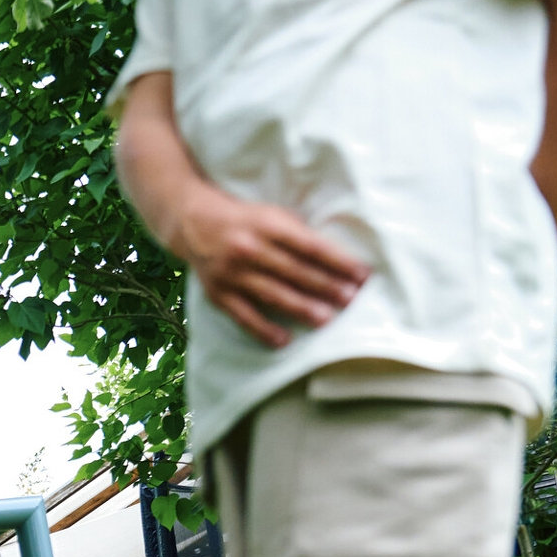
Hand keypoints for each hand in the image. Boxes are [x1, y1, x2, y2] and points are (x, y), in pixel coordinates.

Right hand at [171, 188, 366, 348]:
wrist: (194, 224)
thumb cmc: (246, 221)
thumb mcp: (273, 216)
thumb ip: (298, 236)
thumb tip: (335, 261)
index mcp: (269, 225)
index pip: (311, 246)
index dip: (338, 261)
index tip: (362, 274)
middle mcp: (250, 249)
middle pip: (294, 271)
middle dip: (325, 286)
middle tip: (350, 299)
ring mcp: (232, 273)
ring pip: (272, 293)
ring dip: (301, 308)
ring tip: (325, 320)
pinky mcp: (218, 294)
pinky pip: (244, 315)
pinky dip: (263, 329)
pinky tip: (283, 339)